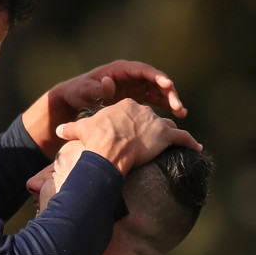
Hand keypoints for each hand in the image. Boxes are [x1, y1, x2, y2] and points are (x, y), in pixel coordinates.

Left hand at [54, 59, 186, 119]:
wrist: (74, 100)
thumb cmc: (79, 92)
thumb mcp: (85, 90)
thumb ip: (98, 89)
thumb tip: (109, 82)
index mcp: (121, 69)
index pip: (143, 71)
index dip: (157, 77)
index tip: (168, 84)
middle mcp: (132, 75)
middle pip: (156, 81)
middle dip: (168, 92)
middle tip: (177, 106)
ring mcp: (136, 85)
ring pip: (158, 91)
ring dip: (170, 101)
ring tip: (181, 114)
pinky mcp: (137, 96)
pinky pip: (155, 100)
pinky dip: (165, 107)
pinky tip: (176, 117)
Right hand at [57, 99, 201, 175]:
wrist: (107, 149)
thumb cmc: (94, 139)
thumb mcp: (80, 130)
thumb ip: (71, 130)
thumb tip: (58, 131)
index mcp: (124, 106)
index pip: (132, 111)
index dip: (132, 122)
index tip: (132, 132)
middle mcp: (142, 110)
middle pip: (151, 118)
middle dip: (153, 127)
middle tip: (152, 140)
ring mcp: (155, 122)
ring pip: (168, 125)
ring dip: (173, 133)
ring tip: (174, 142)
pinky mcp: (166, 136)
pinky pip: (183, 138)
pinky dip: (191, 143)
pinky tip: (197, 147)